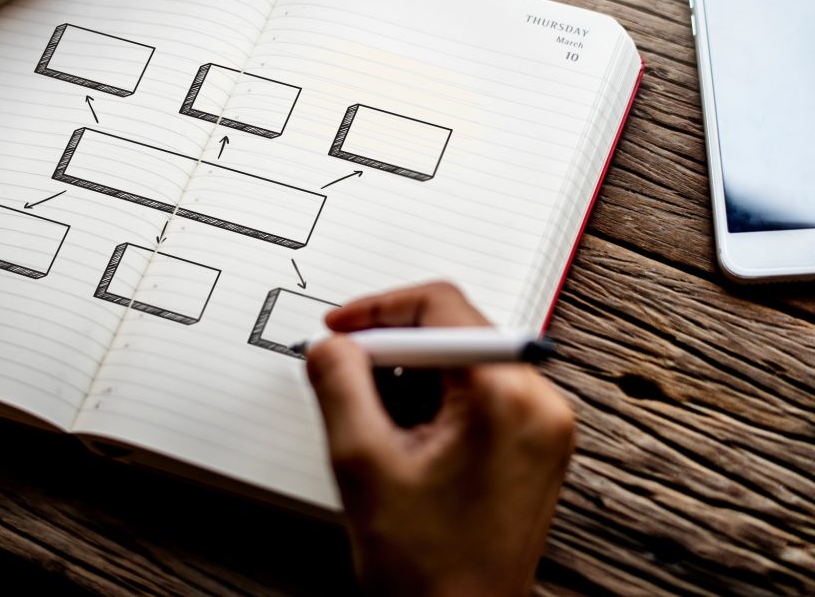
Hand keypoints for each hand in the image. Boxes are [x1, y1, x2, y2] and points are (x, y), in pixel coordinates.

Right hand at [306, 283, 574, 595]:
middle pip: (455, 331)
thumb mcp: (362, 463)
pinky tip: (403, 441)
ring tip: (378, 428)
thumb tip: (332, 344)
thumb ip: (339, 385)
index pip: (441, 306)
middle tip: (346, 380)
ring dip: (409, 379)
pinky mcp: (533, 445)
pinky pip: (478, 394)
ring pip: (462, 363)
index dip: (378, 310)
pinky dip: (432, 402)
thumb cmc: (427, 568)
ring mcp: (542, 425)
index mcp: (506, 396)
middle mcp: (539, 402)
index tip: (340, 331)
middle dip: (391, 350)